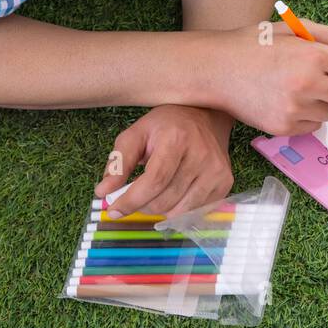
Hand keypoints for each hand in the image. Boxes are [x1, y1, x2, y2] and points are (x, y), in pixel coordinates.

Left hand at [94, 104, 234, 218]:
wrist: (207, 115)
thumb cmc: (167, 125)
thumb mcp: (136, 134)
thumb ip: (118, 162)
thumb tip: (102, 192)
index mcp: (177, 139)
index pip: (154, 181)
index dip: (131, 200)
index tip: (113, 210)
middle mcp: (202, 155)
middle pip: (164, 199)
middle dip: (141, 205)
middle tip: (134, 197)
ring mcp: (217, 171)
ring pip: (178, 211)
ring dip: (159, 209)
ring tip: (154, 193)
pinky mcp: (225, 182)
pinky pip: (194, 211)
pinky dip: (177, 209)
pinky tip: (173, 193)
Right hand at [209, 18, 327, 135]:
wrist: (215, 70)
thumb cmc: (254, 45)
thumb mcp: (291, 28)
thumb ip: (326, 35)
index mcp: (313, 56)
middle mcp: (308, 85)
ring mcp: (296, 110)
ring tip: (307, 89)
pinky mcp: (284, 128)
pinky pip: (315, 125)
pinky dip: (310, 115)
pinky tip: (290, 101)